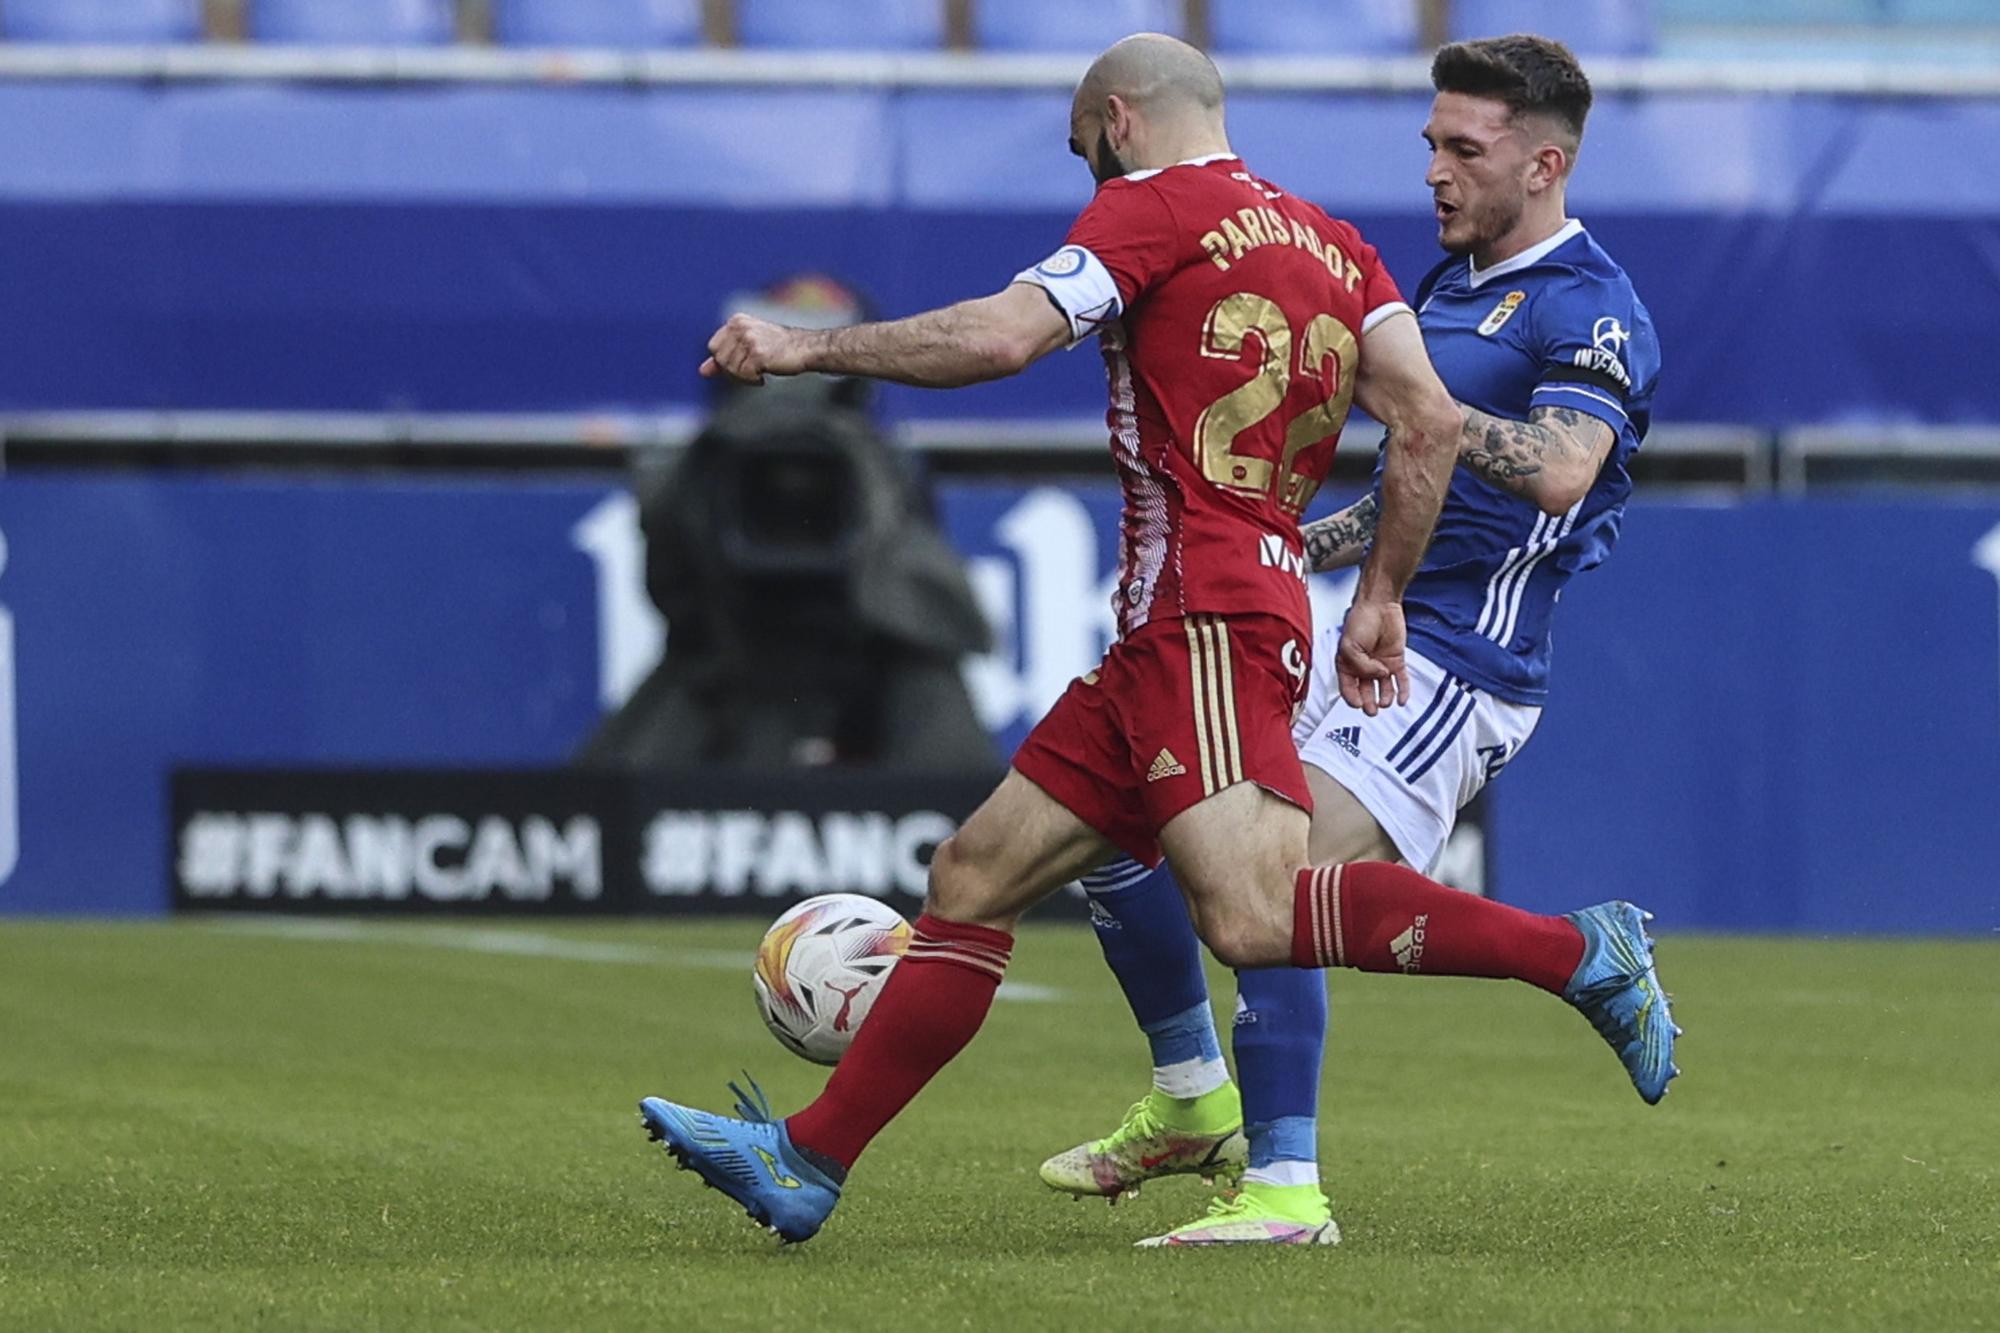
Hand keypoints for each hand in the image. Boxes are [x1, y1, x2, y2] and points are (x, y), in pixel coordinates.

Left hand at [699, 313, 810, 384]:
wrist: (804, 348)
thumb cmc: (778, 348)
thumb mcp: (747, 347)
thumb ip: (724, 357)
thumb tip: (702, 371)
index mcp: (736, 321)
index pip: (713, 347)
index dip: (724, 361)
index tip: (741, 364)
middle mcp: (741, 327)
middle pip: (720, 360)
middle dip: (733, 371)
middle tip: (751, 372)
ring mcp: (749, 340)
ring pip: (731, 369)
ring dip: (744, 377)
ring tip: (760, 373)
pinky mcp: (758, 354)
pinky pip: (744, 375)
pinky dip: (753, 381)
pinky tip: (764, 377)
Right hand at [1336, 598, 1409, 716]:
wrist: (1380, 605)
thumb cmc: (1360, 620)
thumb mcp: (1350, 646)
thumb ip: (1361, 665)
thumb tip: (1380, 675)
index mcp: (1347, 663)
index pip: (1348, 687)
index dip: (1351, 698)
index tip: (1357, 704)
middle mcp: (1364, 666)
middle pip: (1365, 691)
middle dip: (1368, 703)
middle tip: (1372, 711)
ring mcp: (1381, 664)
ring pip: (1383, 688)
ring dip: (1385, 698)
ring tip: (1386, 703)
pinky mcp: (1396, 659)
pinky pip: (1401, 679)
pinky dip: (1403, 690)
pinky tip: (1402, 700)